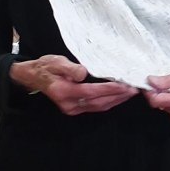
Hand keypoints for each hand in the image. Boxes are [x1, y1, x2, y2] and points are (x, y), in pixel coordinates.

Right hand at [10, 55, 137, 114]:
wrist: (35, 77)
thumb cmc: (47, 67)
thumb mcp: (56, 62)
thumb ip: (70, 68)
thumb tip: (83, 73)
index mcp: (63, 91)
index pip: (91, 92)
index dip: (109, 89)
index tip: (124, 85)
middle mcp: (69, 104)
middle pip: (98, 102)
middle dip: (118, 96)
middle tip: (134, 89)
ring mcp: (72, 109)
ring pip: (99, 107)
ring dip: (116, 100)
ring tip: (130, 93)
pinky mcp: (75, 109)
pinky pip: (95, 107)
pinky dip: (108, 102)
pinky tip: (118, 97)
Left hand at [143, 66, 169, 124]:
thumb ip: (167, 79)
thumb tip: (151, 82)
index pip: (156, 100)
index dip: (149, 91)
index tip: (148, 82)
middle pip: (158, 104)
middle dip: (157, 92)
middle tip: (162, 81)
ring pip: (163, 106)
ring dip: (163, 96)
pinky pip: (169, 109)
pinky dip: (169, 101)